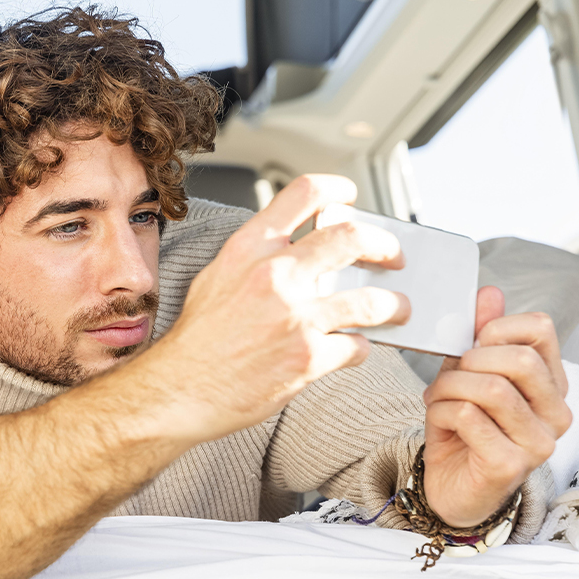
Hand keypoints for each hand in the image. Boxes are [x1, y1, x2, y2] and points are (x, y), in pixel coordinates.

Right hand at [141, 174, 409, 445]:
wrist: (179, 389)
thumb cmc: (197, 339)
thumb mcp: (218, 278)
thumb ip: (258, 258)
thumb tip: (300, 248)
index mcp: (250, 247)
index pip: (305, 193)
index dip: (338, 189)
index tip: (351, 198)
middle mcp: (275, 274)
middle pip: (352, 238)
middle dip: (385, 246)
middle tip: (392, 257)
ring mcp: (295, 316)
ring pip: (372, 300)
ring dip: (394, 305)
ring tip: (398, 310)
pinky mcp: (308, 358)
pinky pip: (357, 347)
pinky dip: (360, 349)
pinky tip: (351, 350)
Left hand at [422, 286, 572, 526]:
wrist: (450, 488)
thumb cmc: (462, 429)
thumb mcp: (467, 376)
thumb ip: (479, 338)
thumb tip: (489, 292)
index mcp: (550, 384)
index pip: (541, 330)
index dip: (497, 326)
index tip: (471, 344)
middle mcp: (555, 413)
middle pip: (519, 360)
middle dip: (469, 360)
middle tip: (449, 376)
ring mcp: (538, 442)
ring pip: (491, 388)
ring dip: (449, 387)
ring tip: (437, 398)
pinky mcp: (511, 464)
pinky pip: (468, 416)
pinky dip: (441, 411)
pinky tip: (438, 420)